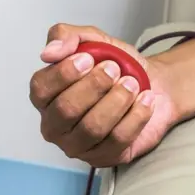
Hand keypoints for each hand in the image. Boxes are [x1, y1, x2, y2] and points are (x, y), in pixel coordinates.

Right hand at [29, 24, 178, 166]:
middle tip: (115, 69)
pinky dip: (135, 116)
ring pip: (92, 128)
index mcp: (45, 97)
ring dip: (116, 100)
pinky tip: (145, 100)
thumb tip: (47, 53)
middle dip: (95, 86)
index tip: (89, 58)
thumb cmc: (116, 65)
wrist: (153, 84)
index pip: (41, 89)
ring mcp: (77, 146)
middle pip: (66, 110)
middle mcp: (54, 125)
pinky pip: (117, 140)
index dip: (64, 73)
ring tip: (132, 84)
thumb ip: (66, 36)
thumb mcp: (92, 40)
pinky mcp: (103, 158)